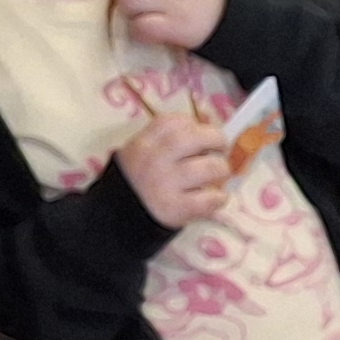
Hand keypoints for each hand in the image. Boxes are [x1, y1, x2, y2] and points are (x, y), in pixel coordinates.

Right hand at [112, 112, 232, 226]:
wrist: (118, 218)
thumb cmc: (140, 182)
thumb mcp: (142, 154)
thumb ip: (168, 142)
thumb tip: (211, 137)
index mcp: (145, 143)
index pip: (174, 122)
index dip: (194, 125)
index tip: (201, 134)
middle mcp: (154, 160)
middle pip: (194, 138)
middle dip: (216, 139)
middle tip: (220, 149)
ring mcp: (165, 184)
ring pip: (209, 168)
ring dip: (220, 170)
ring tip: (217, 176)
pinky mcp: (176, 208)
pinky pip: (209, 198)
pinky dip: (219, 198)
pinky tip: (214, 198)